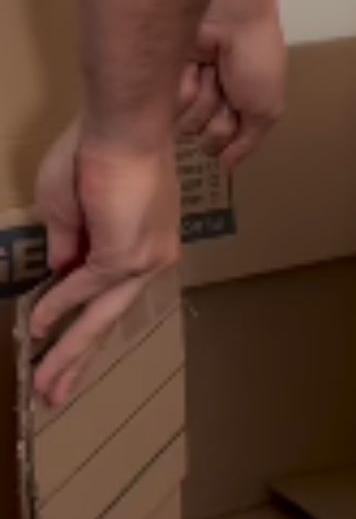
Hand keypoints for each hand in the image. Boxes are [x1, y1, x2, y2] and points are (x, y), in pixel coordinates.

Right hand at [31, 123, 180, 406]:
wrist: (121, 127)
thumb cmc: (98, 153)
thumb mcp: (70, 206)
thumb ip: (70, 243)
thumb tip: (63, 272)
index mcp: (145, 238)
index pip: (112, 292)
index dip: (81, 317)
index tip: (57, 341)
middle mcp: (152, 253)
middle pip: (111, 316)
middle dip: (79, 356)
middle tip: (57, 392)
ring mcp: (143, 257)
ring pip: (101, 315)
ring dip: (70, 350)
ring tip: (46, 383)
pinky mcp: (126, 256)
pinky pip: (85, 289)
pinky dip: (60, 307)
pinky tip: (38, 326)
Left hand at [178, 5, 286, 169]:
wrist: (230, 17)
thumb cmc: (256, 59)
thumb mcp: (267, 109)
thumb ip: (248, 143)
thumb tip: (227, 166)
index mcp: (239, 104)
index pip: (228, 141)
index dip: (232, 134)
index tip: (240, 109)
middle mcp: (212, 97)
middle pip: (203, 135)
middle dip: (216, 118)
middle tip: (227, 90)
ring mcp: (186, 87)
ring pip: (181, 122)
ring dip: (200, 100)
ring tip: (210, 72)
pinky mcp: (162, 77)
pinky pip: (164, 104)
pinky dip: (183, 87)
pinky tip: (192, 67)